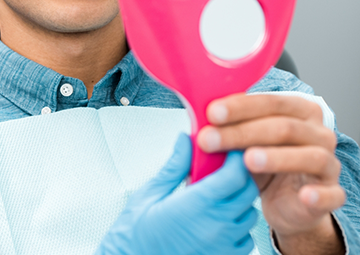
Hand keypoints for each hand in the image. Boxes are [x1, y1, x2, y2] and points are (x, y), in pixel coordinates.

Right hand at [96, 133, 258, 254]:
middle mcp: (215, 227)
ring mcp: (222, 247)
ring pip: (248, 216)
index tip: (229, 151)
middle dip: (239, 176)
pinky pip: (245, 240)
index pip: (233, 175)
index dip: (236, 159)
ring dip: (237, 203)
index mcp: (195, 205)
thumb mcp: (151, 194)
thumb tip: (186, 140)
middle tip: (221, 170)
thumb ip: (175, 165)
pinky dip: (235, 228)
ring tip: (213, 199)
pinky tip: (214, 223)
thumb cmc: (136, 234)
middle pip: (247, 193)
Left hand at [197, 93, 345, 252]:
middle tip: (211, 139)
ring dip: (275, 157)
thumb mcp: (244, 140)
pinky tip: (304, 195)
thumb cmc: (264, 161)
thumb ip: (228, 127)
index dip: (240, 106)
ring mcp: (328, 163)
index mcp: (298, 110)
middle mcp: (317, 132)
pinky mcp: (332, 193)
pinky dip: (318, 195)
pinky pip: (330, 194)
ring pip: (308, 155)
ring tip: (247, 160)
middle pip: (283, 127)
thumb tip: (199, 119)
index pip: (270, 102)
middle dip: (242, 132)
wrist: (285, 200)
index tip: (212, 112)